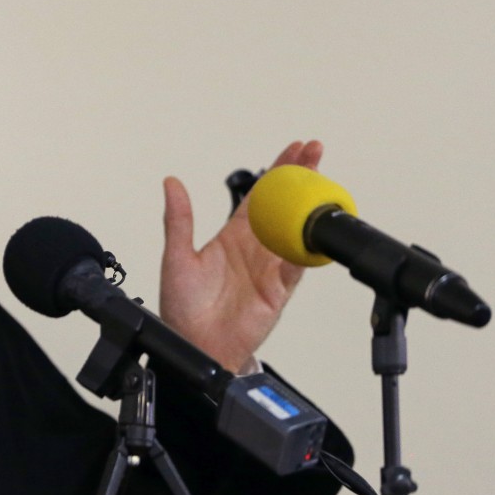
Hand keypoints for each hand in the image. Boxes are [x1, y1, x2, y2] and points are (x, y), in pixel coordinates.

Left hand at [158, 140, 322, 371]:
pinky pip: (297, 268)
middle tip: (316, 151)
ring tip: (323, 183)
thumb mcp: (177, 257)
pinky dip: (307, 251)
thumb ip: (179, 220)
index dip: (278, 171)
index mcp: (232, 236)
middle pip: (285, 206)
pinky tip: (315, 233)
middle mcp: (255, 248)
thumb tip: (171, 183)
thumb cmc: (183, 307)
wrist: (195, 346)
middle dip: (302, 177)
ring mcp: (270, 268)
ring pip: (297, 230)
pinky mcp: (278, 291)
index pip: (260, 195)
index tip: (295, 148)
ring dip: (310, 207)